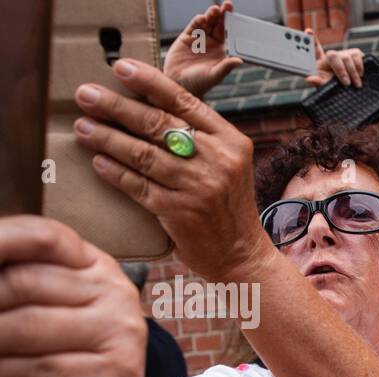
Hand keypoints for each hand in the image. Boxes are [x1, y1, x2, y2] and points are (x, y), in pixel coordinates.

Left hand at [0, 216, 153, 376]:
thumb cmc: (69, 353)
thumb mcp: (49, 305)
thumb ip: (18, 280)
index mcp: (97, 266)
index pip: (43, 237)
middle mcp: (116, 293)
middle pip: (21, 283)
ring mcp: (120, 334)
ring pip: (24, 326)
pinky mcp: (113, 376)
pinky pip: (39, 369)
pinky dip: (2, 370)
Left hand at [72, 58, 270, 281]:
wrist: (243, 254)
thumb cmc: (228, 206)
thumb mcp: (229, 164)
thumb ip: (200, 138)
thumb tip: (150, 108)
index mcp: (231, 141)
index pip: (185, 102)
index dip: (149, 83)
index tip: (120, 69)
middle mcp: (217, 161)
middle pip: (158, 124)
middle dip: (116, 106)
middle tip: (86, 95)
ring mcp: (198, 187)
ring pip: (143, 153)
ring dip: (107, 138)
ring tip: (83, 127)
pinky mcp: (179, 212)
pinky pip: (138, 185)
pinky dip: (115, 172)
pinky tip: (98, 162)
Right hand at [163, 2, 242, 99]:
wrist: (178, 84)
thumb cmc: (200, 84)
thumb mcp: (214, 75)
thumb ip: (226, 67)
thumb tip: (240, 61)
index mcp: (223, 51)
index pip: (230, 34)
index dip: (234, 25)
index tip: (238, 17)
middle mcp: (212, 43)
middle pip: (219, 25)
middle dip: (224, 15)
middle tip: (228, 5)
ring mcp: (200, 39)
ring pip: (207, 23)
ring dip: (211, 15)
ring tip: (215, 10)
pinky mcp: (186, 37)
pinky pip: (193, 26)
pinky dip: (198, 21)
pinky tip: (202, 18)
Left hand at [305, 32, 364, 87]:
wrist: (351, 89)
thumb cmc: (336, 86)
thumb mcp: (326, 86)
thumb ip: (318, 82)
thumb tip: (309, 79)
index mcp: (321, 62)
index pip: (314, 49)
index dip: (311, 39)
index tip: (308, 32)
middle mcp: (332, 55)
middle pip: (332, 55)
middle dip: (340, 70)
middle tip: (346, 83)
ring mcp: (343, 53)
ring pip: (346, 57)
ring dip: (352, 72)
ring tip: (356, 84)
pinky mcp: (355, 53)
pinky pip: (357, 56)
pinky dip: (359, 67)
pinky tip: (360, 75)